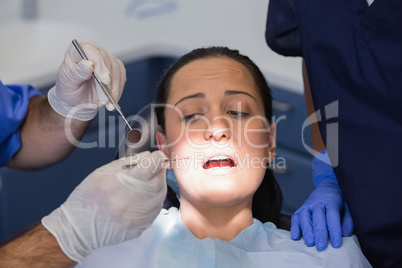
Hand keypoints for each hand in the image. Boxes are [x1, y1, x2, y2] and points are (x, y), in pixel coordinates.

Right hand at [42, 150, 166, 262]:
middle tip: (153, 167)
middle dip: (159, 171)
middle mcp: (129, 203)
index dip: (157, 158)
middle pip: (158, 181)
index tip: (157, 155)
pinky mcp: (140, 227)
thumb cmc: (86, 199)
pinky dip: (156, 199)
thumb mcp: (102, 172)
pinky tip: (146, 196)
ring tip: (148, 181)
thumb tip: (148, 155)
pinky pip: (157, 209)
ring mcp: (136, 218)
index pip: (149, 167)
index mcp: (117, 185)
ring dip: (159, 184)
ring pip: (160, 196)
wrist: (79, 229)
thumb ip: (128, 162)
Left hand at [48, 41, 125, 120]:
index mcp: (77, 51)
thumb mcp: (68, 83)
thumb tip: (88, 64)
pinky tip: (112, 99)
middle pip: (106, 60)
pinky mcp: (115, 69)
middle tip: (105, 96)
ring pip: (117, 69)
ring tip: (107, 102)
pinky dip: (118, 90)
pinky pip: (121, 77)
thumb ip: (78, 73)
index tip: (103, 80)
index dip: (98, 64)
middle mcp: (93, 52)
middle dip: (108, 80)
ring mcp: (106, 60)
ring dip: (114, 87)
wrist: (76, 101)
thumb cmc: (69, 89)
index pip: (90, 50)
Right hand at [290, 151, 353, 250]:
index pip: (332, 216)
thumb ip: (348, 220)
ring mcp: (307, 205)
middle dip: (319, 233)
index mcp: (332, 201)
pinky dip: (294, 227)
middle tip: (321, 247)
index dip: (334, 230)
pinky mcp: (300, 209)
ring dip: (306, 231)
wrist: (328, 188)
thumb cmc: (340, 201)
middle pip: (318, 217)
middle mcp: (318, 203)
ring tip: (310, 244)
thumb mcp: (348, 207)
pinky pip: (295, 217)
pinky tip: (295, 237)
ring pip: (304, 217)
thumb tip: (345, 234)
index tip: (336, 244)